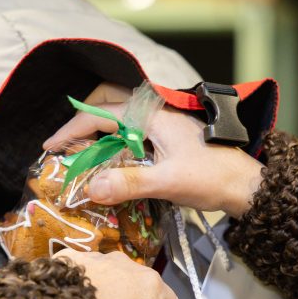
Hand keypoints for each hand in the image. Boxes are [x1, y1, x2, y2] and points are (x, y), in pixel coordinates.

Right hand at [43, 83, 264, 217]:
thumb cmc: (214, 178)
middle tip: (61, 151)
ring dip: (96, 138)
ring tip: (77, 159)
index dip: (72, 130)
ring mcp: (163, 125)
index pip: (102, 114)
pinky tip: (106, 166)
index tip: (49, 146)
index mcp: (154, 115)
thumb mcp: (169, 182)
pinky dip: (113, 147)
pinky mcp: (168, 139)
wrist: (248, 187)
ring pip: (119, 123)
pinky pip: (131, 136)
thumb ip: (129, 184)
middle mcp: (156, 114)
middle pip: (107, 110)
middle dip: (81, 127)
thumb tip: (91, 188)